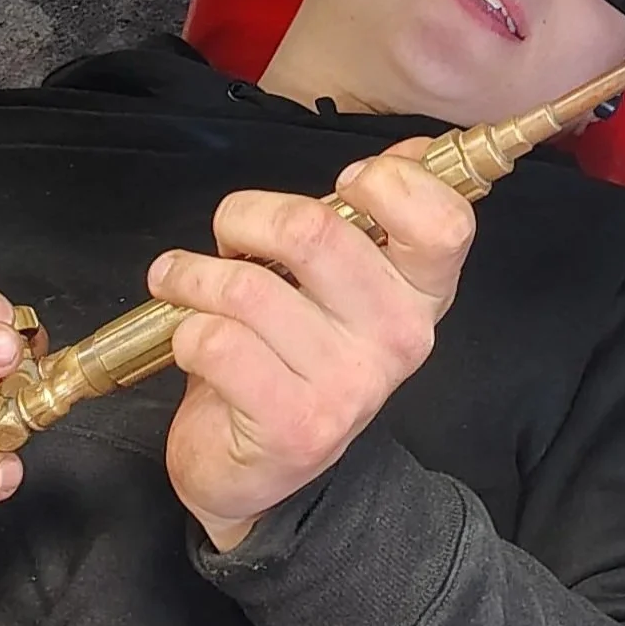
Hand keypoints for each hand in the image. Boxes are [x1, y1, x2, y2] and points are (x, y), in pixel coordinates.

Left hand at [147, 143, 474, 550]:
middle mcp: (399, 339)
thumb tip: (414, 152)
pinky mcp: (296, 425)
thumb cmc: (293, 358)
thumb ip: (378, 216)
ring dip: (191, 276)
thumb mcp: (344, 286)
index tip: (341, 189)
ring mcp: (350, 386)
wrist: (260, 473)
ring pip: (247, 287)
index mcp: (423, 295)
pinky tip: (190, 339)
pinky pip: (216, 342)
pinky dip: (185, 330)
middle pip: (315, 232)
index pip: (444, 221)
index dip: (385, 183)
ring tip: (180, 283)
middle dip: (244, 217)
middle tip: (227, 236)